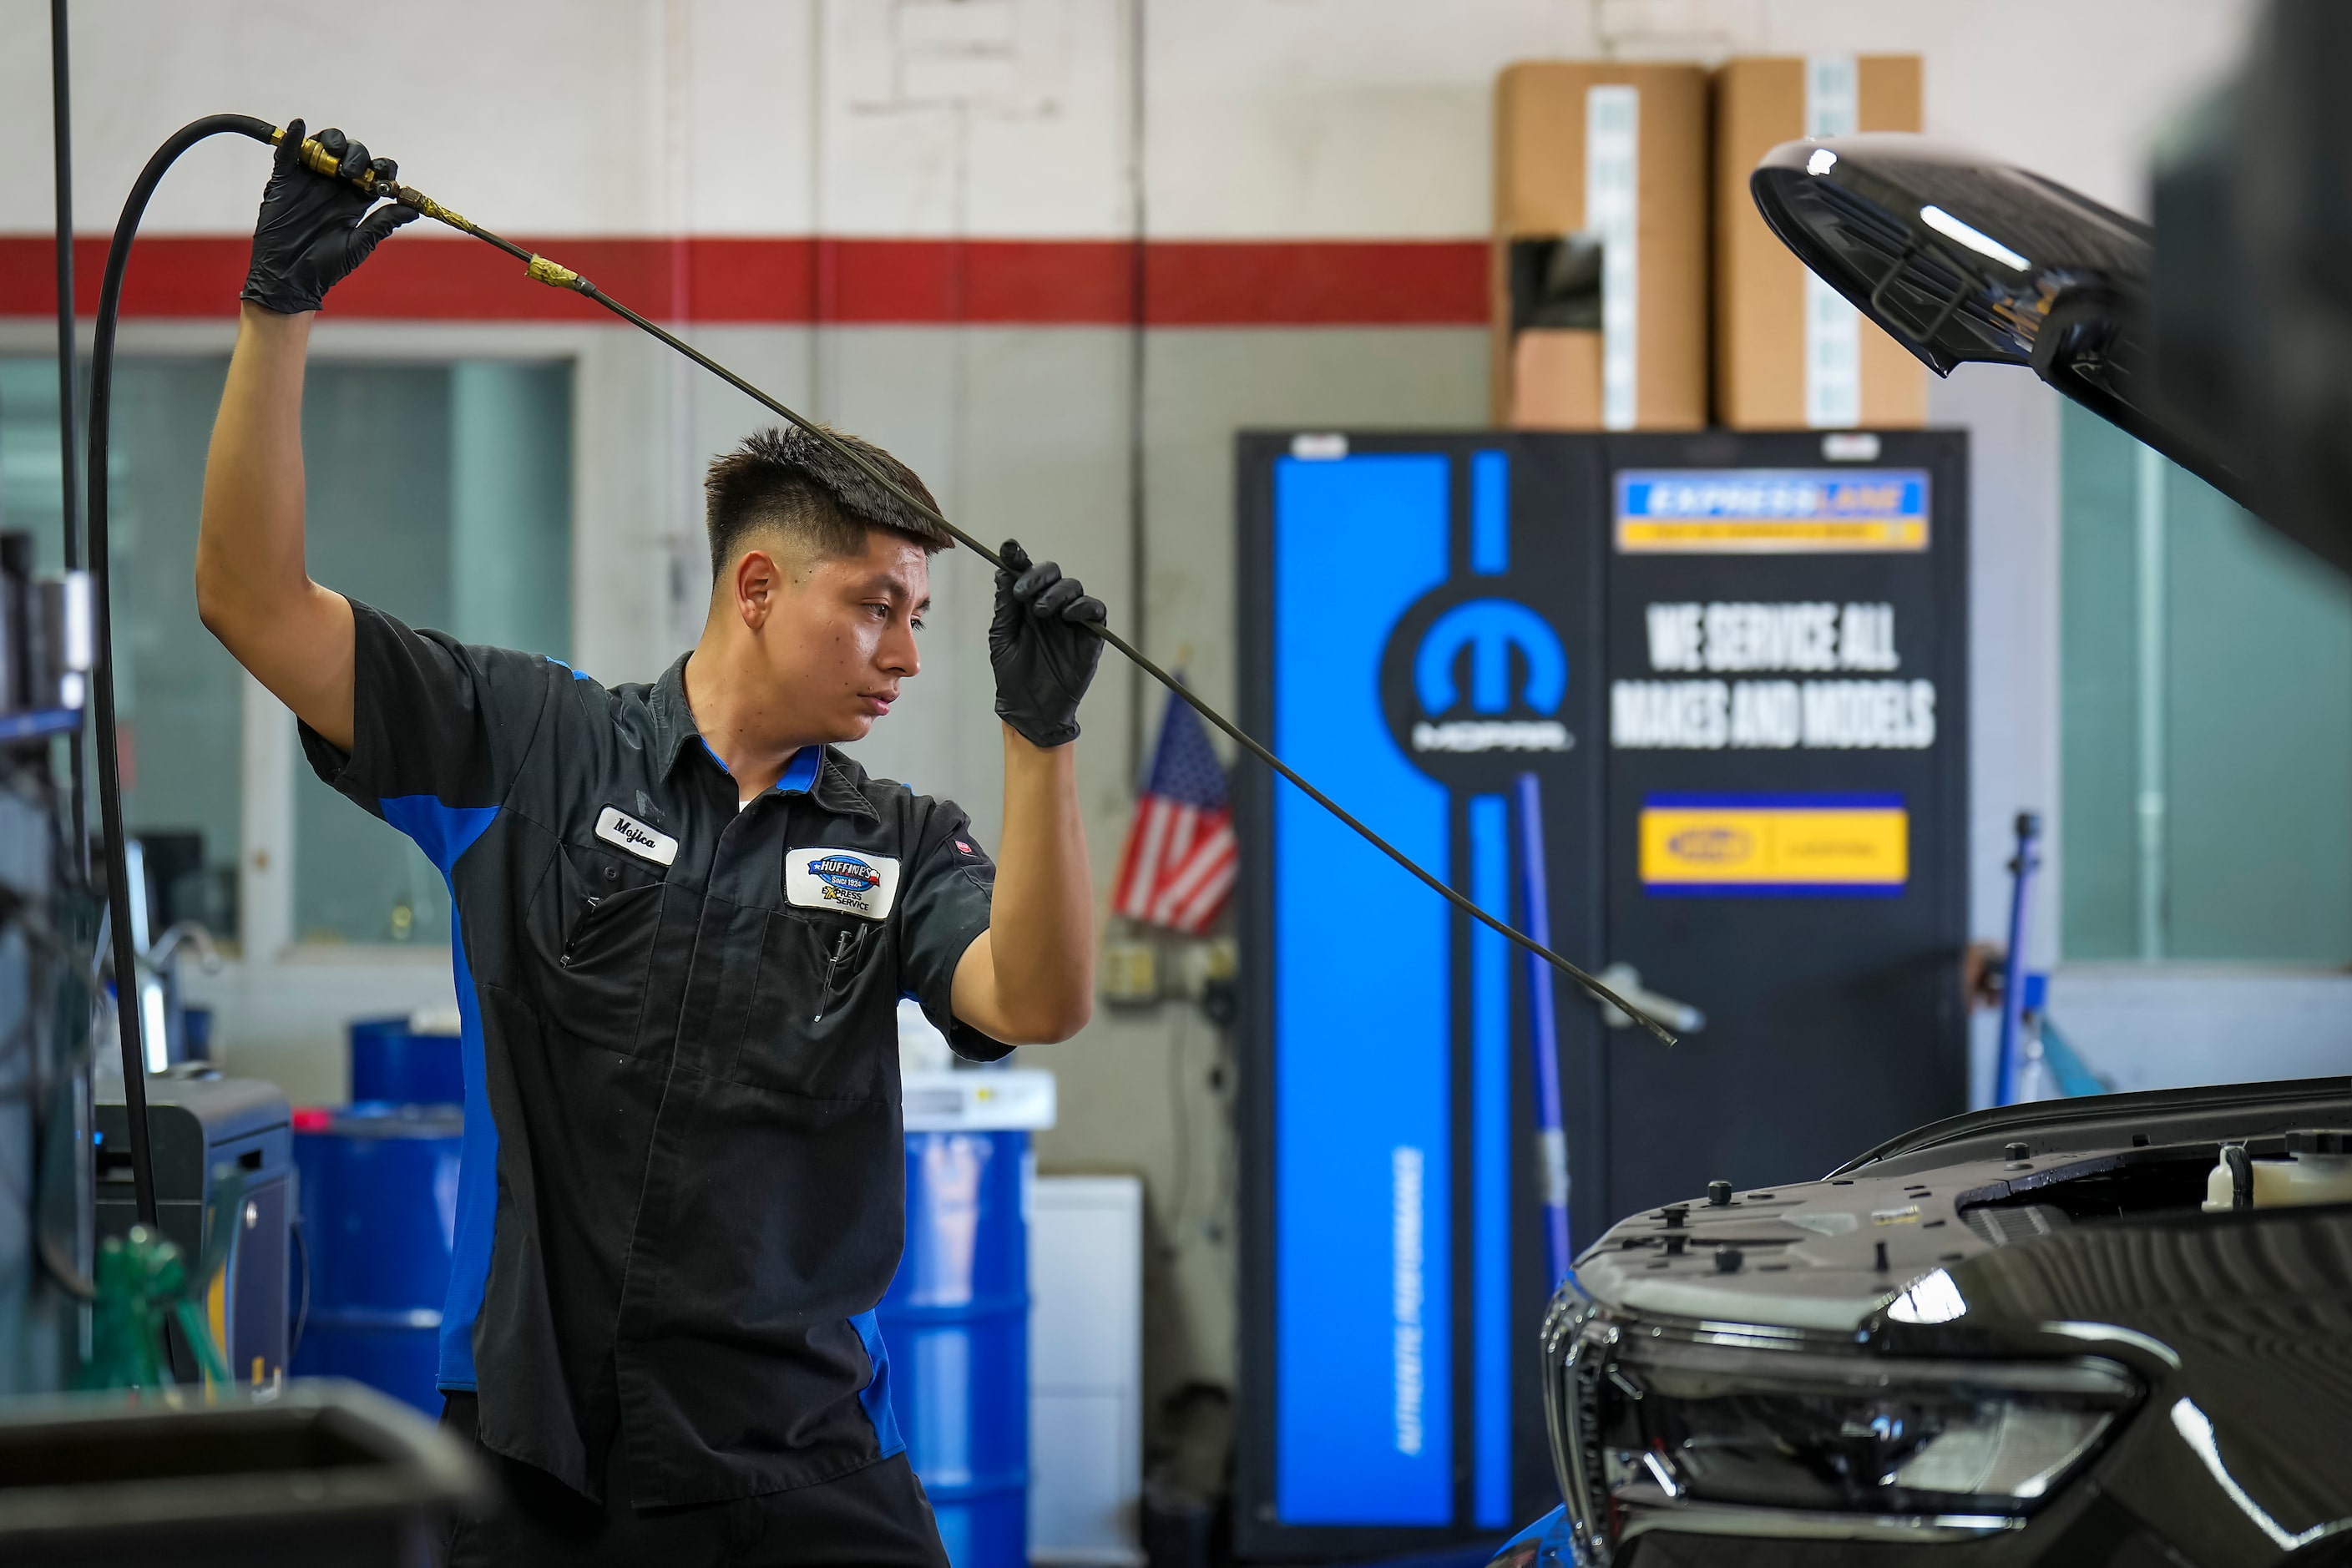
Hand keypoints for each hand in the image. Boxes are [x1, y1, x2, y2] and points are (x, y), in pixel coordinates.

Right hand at [240, 119, 416, 314]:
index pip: (374, 172)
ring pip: (323, 147)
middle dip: (357, 156)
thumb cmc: (326, 265)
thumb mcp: (359, 244)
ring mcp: (309, 180)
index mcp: (356, 198)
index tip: (383, 176)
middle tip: (354, 173)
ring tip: (336, 156)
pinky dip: (293, 138)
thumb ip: (382, 223)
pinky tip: (300, 126)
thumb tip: (413, 209)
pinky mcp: (284, 180)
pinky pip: (287, 153)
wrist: (291, 277)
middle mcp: (334, 185)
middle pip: (351, 153)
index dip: (382, 168)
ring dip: (333, 143)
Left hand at [989, 540, 1105, 748]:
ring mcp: (1071, 618)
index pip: (1024, 572)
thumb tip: (1002, 573)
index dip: (1018, 557)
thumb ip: (1006, 606)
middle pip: (1052, 572)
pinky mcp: (1090, 634)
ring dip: (1056, 592)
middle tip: (1023, 594)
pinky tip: (1067, 616)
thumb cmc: (1013, 674)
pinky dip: (1082, 606)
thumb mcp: (1002, 637)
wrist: (1031, 708)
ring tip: (1041, 612)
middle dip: (1038, 576)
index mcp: (1026, 603)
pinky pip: (1095, 608)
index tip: (1008, 549)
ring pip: (1072, 586)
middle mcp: (1049, 605)